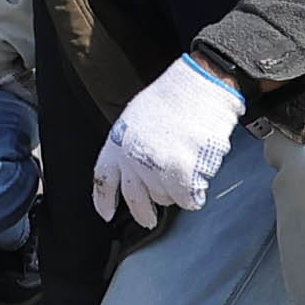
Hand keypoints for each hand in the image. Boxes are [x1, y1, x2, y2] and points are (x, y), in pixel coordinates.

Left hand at [89, 54, 245, 224]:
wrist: (200, 85)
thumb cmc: (173, 96)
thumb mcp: (136, 116)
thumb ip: (130, 145)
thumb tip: (133, 169)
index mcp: (118, 142)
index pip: (104, 179)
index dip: (104, 200)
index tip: (107, 215)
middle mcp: (133, 159)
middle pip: (135, 199)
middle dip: (143, 213)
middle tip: (149, 220)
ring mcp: (157, 167)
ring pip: (166, 199)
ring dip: (176, 190)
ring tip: (186, 164)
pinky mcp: (182, 173)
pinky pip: (189, 199)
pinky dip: (196, 194)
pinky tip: (199, 176)